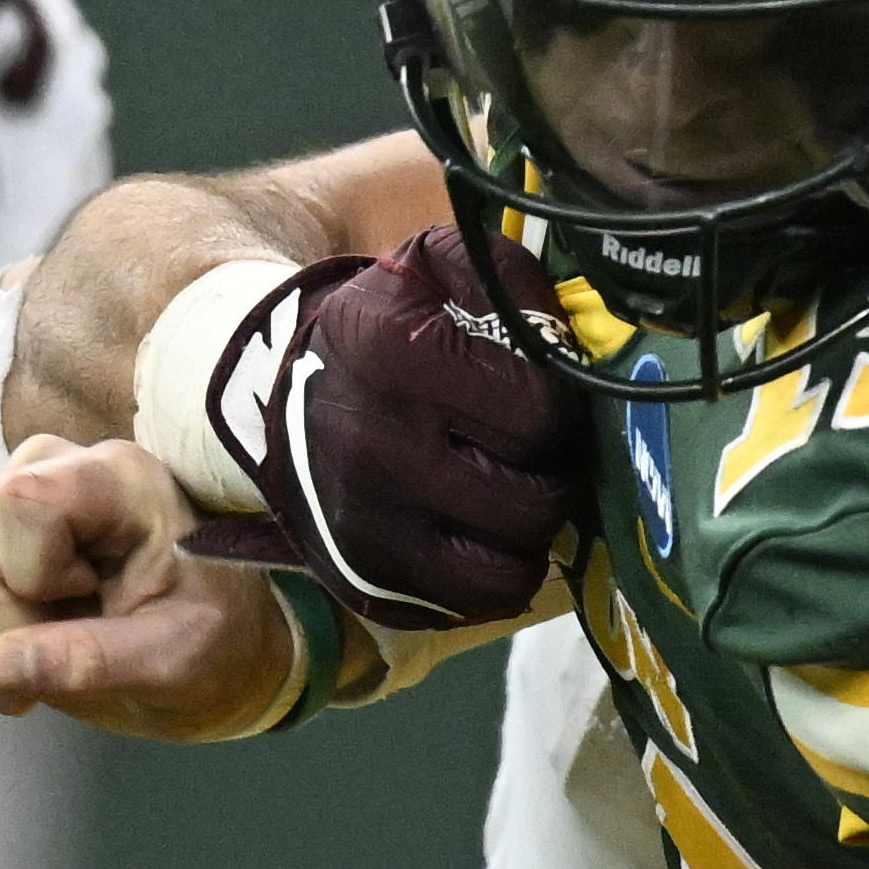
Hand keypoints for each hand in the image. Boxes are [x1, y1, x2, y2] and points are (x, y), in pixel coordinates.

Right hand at [0, 437, 320, 736]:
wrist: (212, 655)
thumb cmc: (214, 640)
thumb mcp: (178, 655)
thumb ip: (94, 658)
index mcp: (105, 475)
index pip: (19, 506)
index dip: (38, 578)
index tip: (95, 598)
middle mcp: (36, 477)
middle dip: (16, 634)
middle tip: (86, 642)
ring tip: (66, 648)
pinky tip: (37, 663)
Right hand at [134, 226, 586, 633]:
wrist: (287, 392)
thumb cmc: (387, 327)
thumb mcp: (438, 267)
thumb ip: (515, 282)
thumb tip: (580, 338)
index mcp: (394, 356)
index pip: (541, 411)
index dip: (562, 404)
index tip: (541, 392)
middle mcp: (373, 449)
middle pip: (535, 499)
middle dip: (553, 472)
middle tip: (533, 450)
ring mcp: (367, 526)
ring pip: (514, 565)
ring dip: (530, 529)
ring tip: (512, 488)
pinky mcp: (366, 580)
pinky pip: (478, 602)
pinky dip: (500, 572)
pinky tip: (487, 531)